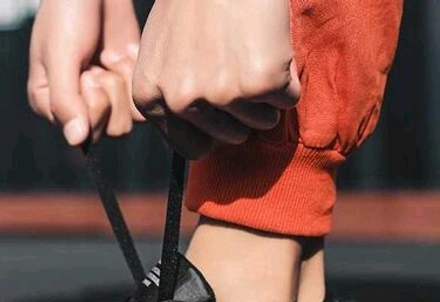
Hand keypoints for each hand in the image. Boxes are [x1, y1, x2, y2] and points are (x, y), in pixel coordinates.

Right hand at [28, 0, 141, 145]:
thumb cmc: (67, 13)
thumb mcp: (60, 55)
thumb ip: (65, 101)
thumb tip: (76, 141)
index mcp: (49, 106)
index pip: (81, 134)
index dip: (91, 104)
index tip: (84, 72)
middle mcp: (76, 110)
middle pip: (105, 132)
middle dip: (107, 95)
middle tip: (96, 65)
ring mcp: (103, 101)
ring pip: (124, 125)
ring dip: (121, 87)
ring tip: (108, 60)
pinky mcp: (125, 89)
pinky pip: (140, 109)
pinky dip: (134, 80)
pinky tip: (123, 58)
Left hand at [132, 0, 300, 158]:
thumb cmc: (193, 2)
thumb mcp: (161, 54)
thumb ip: (170, 98)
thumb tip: (196, 141)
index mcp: (151, 100)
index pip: (191, 148)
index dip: (214, 130)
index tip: (222, 106)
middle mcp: (180, 103)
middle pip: (231, 137)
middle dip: (243, 109)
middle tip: (239, 64)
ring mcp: (220, 95)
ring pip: (261, 122)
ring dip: (266, 93)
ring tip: (251, 51)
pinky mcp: (259, 82)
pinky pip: (288, 99)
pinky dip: (288, 77)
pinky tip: (270, 45)